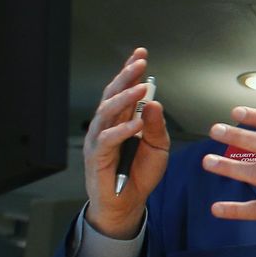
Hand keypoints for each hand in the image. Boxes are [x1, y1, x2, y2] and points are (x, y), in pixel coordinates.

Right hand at [83, 48, 168, 237]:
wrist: (127, 202)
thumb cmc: (139, 173)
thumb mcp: (158, 148)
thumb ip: (156, 126)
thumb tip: (153, 103)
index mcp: (121, 120)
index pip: (124, 90)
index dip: (130, 72)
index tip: (141, 54)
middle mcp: (107, 125)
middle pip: (113, 95)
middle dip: (125, 77)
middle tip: (139, 62)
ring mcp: (99, 139)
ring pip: (107, 112)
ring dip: (124, 98)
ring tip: (140, 87)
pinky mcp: (97, 156)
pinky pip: (107, 139)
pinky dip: (122, 130)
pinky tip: (135, 123)